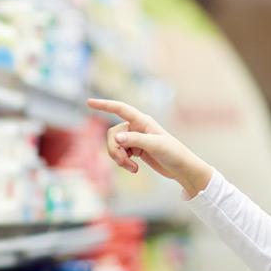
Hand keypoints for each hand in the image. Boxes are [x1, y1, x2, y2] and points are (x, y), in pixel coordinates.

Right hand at [87, 98, 211, 196]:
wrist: (182, 168)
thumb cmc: (173, 153)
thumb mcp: (155, 145)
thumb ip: (136, 140)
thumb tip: (116, 138)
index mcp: (143, 121)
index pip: (121, 109)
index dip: (105, 105)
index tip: (89, 102)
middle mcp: (137, 128)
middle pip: (112, 134)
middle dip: (113, 149)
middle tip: (123, 161)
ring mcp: (135, 139)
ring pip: (114, 145)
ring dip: (118, 158)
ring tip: (132, 168)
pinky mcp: (135, 151)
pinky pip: (119, 154)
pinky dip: (123, 162)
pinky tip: (134, 169)